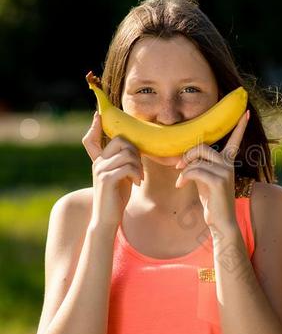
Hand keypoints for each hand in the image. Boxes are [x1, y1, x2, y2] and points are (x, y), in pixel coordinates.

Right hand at [82, 111, 143, 231]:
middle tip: (139, 167)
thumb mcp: (120, 176)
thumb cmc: (117, 196)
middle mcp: (98, 163)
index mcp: (100, 160)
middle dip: (136, 151)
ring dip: (139, 165)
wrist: (107, 218)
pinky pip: (127, 167)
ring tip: (139, 177)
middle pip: (120, 141)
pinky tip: (137, 183)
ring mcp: (100, 170)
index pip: (92, 139)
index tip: (96, 115)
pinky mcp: (106, 179)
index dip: (93, 127)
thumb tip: (136, 150)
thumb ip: (123, 162)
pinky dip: (136, 173)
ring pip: (127, 154)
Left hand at [174, 110, 248, 236]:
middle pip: (203, 147)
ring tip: (180, 180)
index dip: (240, 126)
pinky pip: (195, 170)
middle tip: (178, 166)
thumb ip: (199, 164)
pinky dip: (183, 177)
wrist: (220, 221)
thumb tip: (186, 156)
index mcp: (228, 161)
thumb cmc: (211, 200)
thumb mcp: (205, 178)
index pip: (235, 139)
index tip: (246, 111)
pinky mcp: (219, 180)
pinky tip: (180, 185)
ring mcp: (226, 171)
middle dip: (187, 155)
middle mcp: (229, 164)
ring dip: (184, 169)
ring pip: (197, 159)